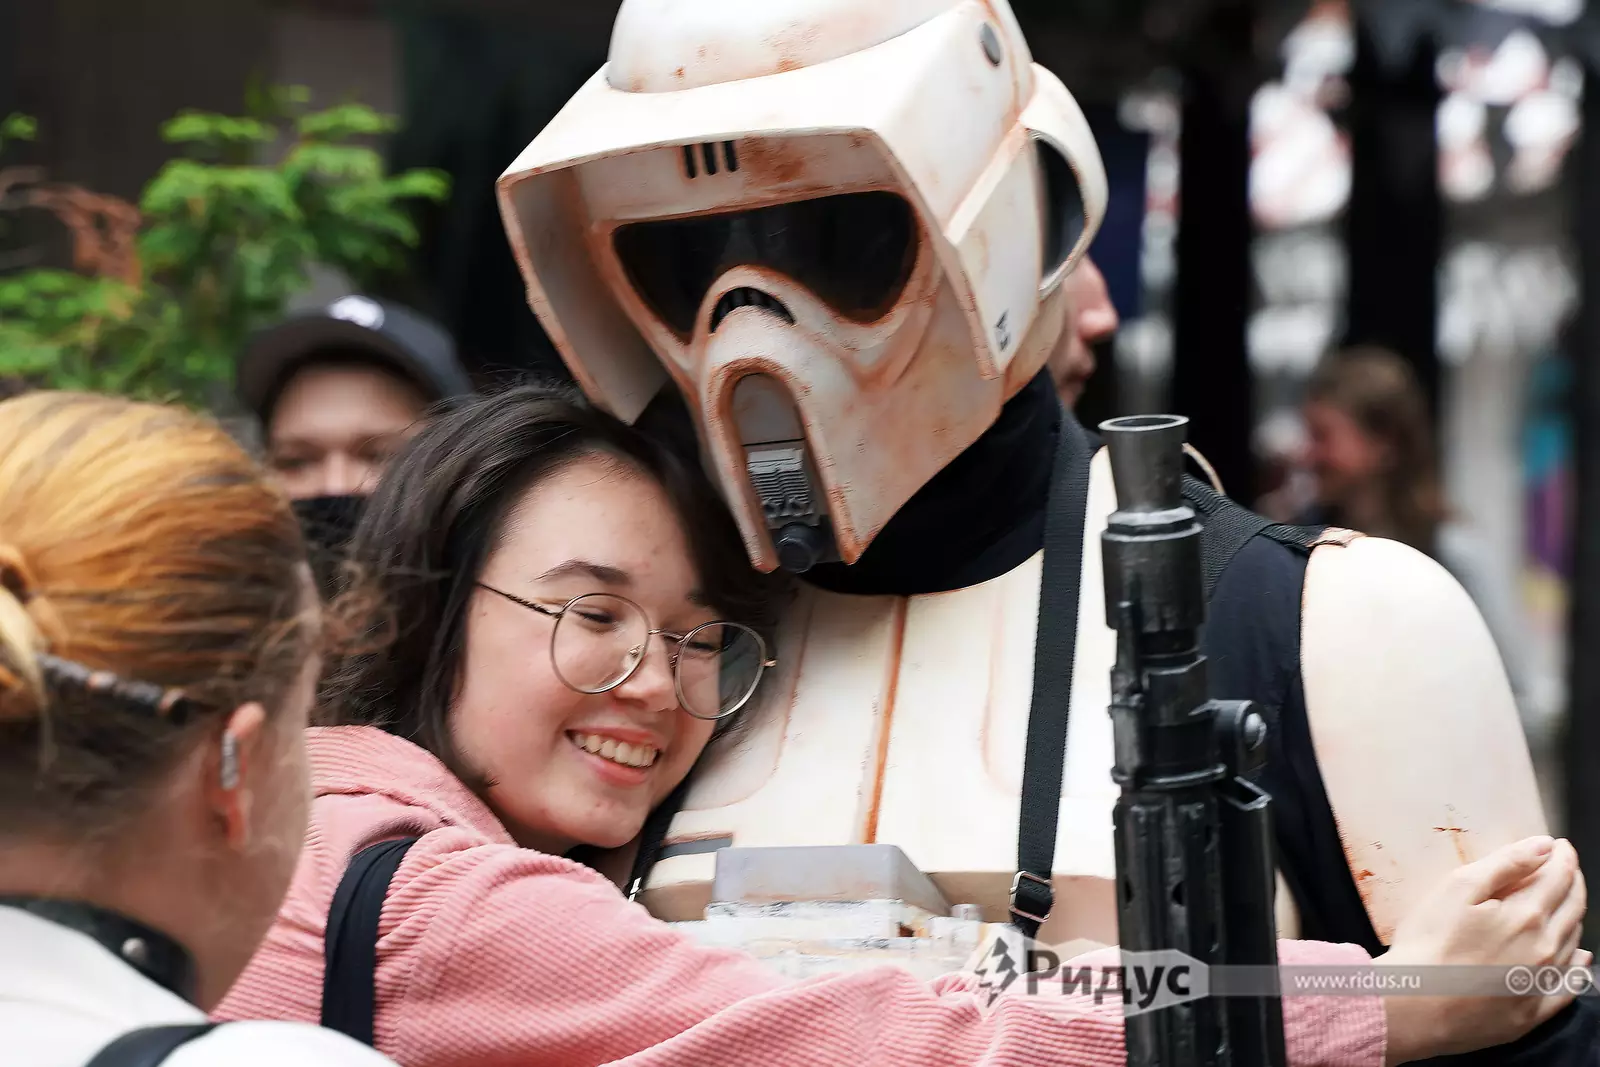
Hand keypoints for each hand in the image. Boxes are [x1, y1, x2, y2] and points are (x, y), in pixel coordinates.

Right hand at [1378, 836, 1588, 1064]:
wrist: (1415, 1007)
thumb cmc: (1428, 944)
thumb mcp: (1457, 889)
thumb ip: (1505, 864)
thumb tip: (1544, 846)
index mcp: (1526, 915)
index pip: (1558, 877)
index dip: (1561, 856)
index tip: (1558, 845)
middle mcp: (1544, 948)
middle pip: (1572, 908)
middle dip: (1571, 882)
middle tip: (1565, 866)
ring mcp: (1541, 982)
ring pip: (1572, 942)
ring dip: (1573, 916)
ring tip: (1565, 901)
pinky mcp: (1532, 1011)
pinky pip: (1568, 986)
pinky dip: (1578, 967)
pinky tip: (1578, 958)